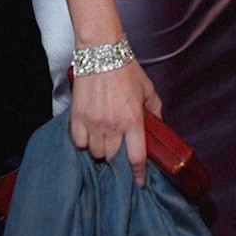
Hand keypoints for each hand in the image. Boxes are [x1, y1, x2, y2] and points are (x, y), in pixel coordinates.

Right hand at [70, 59, 161, 184]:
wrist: (101, 52)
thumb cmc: (125, 68)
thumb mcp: (147, 88)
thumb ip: (154, 109)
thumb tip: (159, 125)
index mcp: (133, 119)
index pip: (136, 158)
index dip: (138, 175)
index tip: (138, 183)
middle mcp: (113, 125)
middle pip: (113, 158)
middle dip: (117, 157)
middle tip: (119, 147)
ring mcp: (93, 122)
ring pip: (95, 152)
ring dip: (101, 149)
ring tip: (104, 138)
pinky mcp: (77, 117)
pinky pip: (79, 142)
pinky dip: (84, 142)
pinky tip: (90, 133)